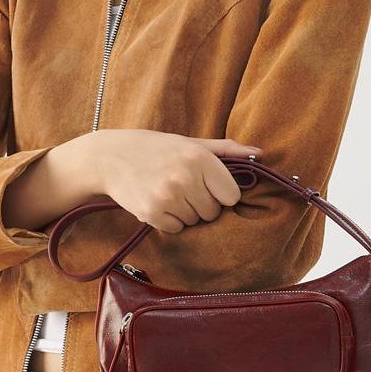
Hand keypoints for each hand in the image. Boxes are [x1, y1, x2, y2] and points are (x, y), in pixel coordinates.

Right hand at [89, 130, 264, 233]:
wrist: (110, 157)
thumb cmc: (156, 149)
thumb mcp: (190, 143)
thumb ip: (226, 150)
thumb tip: (260, 153)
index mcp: (200, 158)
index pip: (231, 196)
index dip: (219, 193)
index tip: (205, 185)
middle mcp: (186, 176)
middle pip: (213, 212)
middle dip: (201, 204)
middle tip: (181, 187)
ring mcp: (168, 196)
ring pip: (194, 222)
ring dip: (184, 212)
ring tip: (167, 192)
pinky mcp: (151, 213)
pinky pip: (175, 228)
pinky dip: (168, 220)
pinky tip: (156, 202)